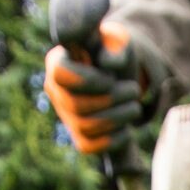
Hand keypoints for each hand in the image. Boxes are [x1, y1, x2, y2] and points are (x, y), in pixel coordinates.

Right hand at [44, 22, 145, 154]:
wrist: (121, 76)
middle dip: (111, 100)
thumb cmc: (115, 54)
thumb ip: (115, 47)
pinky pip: (89, 146)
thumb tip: (108, 63)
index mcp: (57, 61)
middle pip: (76, 105)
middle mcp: (55, 90)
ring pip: (84, 126)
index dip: (87, 80)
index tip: (111, 79)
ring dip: (117, 118)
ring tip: (135, 107)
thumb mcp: (118, 43)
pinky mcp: (78, 137)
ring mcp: (65, 116)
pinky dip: (112, 139)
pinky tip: (127, 129)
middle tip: (135, 91)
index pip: (61, 73)